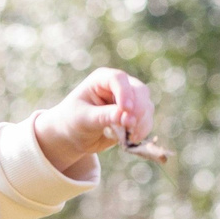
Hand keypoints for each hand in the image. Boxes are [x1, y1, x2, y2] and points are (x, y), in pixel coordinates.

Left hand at [31, 67, 155, 177]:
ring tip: (130, 137)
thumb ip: (102, 116)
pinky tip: (132, 139)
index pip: (118, 78)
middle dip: (137, 110)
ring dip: (141, 122)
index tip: (125, 109)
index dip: (125, 92)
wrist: (74, 135)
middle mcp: (119, 86)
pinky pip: (146, 120)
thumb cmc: (73, 121)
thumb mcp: (83, 118)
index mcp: (102, 79)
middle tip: (130, 126)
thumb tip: (124, 116)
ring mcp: (130, 100)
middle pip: (139, 91)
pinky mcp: (135, 115)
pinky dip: (142, 129)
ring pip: (146, 106)